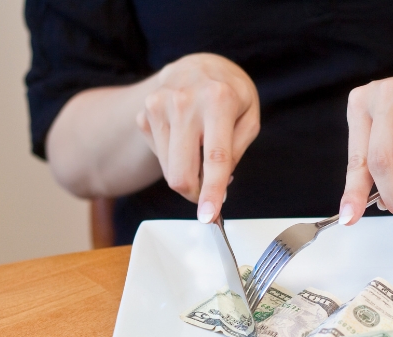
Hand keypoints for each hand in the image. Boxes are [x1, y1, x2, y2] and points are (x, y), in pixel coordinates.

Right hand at [137, 53, 259, 222]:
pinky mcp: (143, 115)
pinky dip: (174, 158)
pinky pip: (159, 157)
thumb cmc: (229, 93)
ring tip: (199, 151)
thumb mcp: (249, 117)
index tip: (208, 215)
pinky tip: (184, 138)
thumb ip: (237, 151)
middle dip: (194, 194)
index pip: (215, 157)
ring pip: (168, 170)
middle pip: (181, 172)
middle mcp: (184, 102)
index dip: (212, 191)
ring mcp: (158, 107)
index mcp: (218, 101)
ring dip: (187, 173)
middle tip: (207, 195)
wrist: (197, 65)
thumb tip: (220, 185)